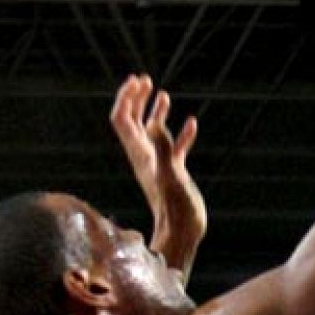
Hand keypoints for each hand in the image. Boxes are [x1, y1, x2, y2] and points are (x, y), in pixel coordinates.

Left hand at [110, 75, 204, 276]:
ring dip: (155, 113)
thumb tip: (153, 122)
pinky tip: (191, 124)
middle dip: (136, 100)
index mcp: (140, 154)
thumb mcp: (170, 175)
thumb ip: (162, 149)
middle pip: (132, 123)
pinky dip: (179, 133)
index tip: (140, 80)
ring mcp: (159, 165)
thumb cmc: (176, 209)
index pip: (123, 120)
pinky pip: (174, 148)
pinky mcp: (174, 174)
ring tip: (163, 95)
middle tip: (146, 80)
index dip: (127, 98)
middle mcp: (145, 157)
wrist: (182, 235)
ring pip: (152, 133)